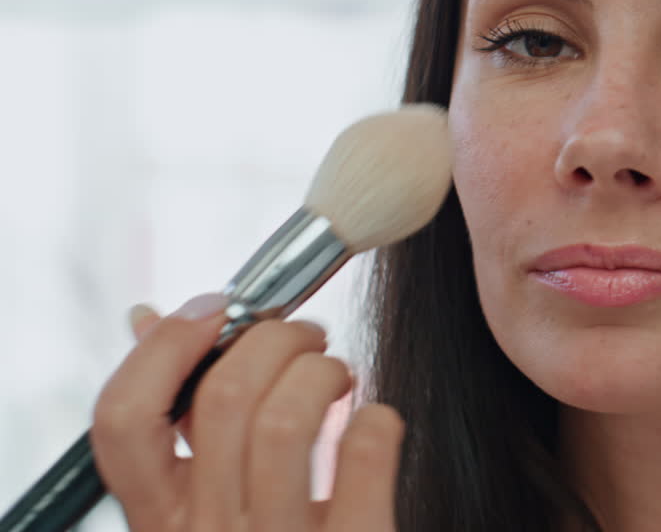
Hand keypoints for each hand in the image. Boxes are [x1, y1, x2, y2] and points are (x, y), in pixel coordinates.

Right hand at [91, 294, 403, 531]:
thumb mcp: (207, 505)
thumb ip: (181, 427)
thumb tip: (146, 320)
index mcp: (163, 523)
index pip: (121, 422)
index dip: (163, 347)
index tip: (214, 309)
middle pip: (222, 399)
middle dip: (274, 338)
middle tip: (306, 338)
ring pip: (286, 419)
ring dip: (324, 370)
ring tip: (339, 375)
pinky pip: (367, 451)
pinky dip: (380, 416)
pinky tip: (376, 423)